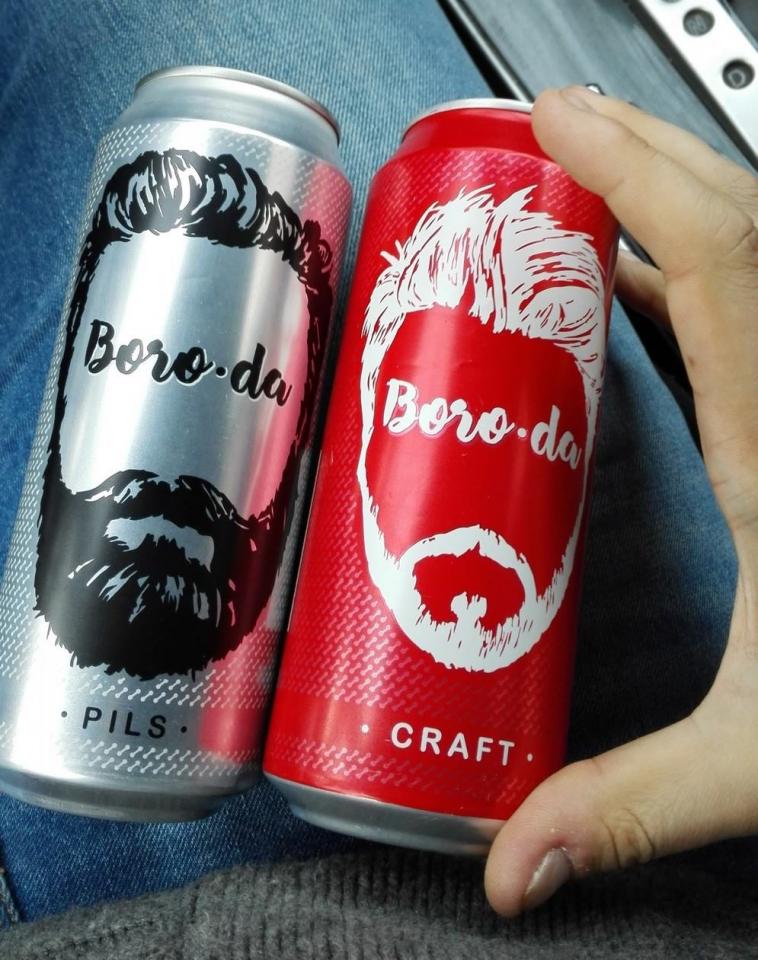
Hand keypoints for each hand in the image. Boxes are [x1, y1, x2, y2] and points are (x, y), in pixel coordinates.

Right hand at [485, 86, 757, 916]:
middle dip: (639, 149)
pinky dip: (683, 272)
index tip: (557, 122)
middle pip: (736, 211)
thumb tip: (514, 862)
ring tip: (581, 182)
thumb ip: (631, 802)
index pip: (719, 252)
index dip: (634, 169)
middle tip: (550, 124)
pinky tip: (634, 294)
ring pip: (750, 244)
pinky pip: (748, 303)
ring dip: (664, 199)